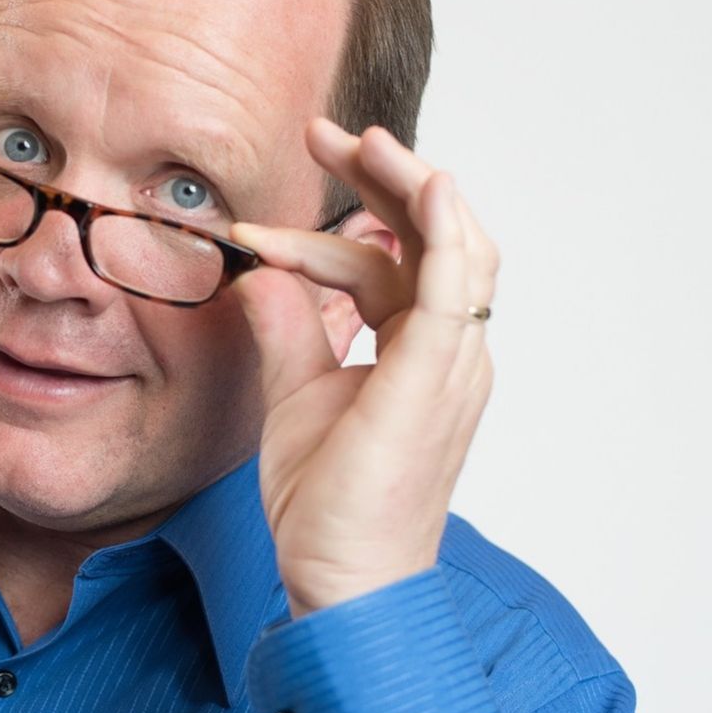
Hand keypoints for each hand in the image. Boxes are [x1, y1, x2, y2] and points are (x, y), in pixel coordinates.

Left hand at [229, 118, 499, 615]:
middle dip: (380, 179)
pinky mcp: (439, 373)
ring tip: (356, 141)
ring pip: (451, 244)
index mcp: (414, 354)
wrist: (342, 577)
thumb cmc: (328, 503)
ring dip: (406, 184)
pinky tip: (421, 182)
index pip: (382, 268)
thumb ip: (288, 330)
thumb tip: (259, 274)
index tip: (255, 226)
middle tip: (323, 135)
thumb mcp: (294, 396)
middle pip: (429, 238)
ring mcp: (451, 361)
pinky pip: (456, 283)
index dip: (323, 237)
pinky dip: (445, 227)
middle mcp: (444, 350)